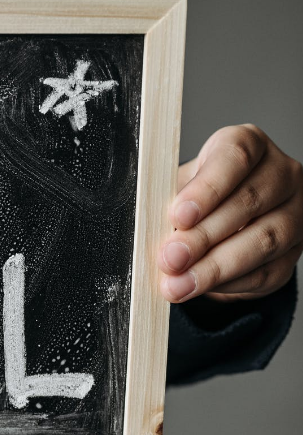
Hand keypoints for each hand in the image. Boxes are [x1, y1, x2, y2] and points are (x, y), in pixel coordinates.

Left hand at [159, 124, 302, 302]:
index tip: (178, 215)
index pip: (235, 159)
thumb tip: (147, 226)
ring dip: (215, 268)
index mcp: (249, 145)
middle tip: (170, 258)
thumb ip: (168, 201)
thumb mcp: (176, 188)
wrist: (216, 221)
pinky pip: (265, 272)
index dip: (207, 189)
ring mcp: (295, 213)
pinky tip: (199, 288)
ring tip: (178, 284)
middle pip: (249, 203)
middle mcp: (281, 174)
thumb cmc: (194, 197)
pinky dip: (228, 284)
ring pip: (262, 241)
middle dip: (204, 236)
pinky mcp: (293, 252)